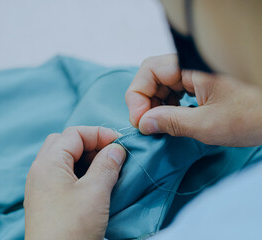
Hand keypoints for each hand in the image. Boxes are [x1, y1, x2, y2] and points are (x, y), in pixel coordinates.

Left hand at [24, 126, 125, 239]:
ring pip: (62, 158)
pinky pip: (61, 175)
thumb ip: (107, 165)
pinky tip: (92, 183)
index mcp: (48, 163)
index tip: (120, 144)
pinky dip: (78, 172)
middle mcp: (39, 170)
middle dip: (89, 143)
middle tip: (110, 154)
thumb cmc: (73, 227)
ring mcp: (40, 186)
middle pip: (64, 142)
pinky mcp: (44, 200)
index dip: (98, 134)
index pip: (73, 134)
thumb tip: (116, 149)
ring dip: (84, 158)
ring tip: (105, 168)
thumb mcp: (95, 192)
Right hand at [125, 54, 261, 146]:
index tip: (140, 122)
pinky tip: (173, 119)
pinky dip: (170, 105)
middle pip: (154, 76)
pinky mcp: (204, 83)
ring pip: (164, 84)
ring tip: (159, 126)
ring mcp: (198, 73)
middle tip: (147, 126)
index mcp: (192, 66)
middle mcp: (192, 65)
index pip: (149, 71)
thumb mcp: (208, 124)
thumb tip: (144, 123)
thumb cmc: (255, 116)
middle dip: (146, 102)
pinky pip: (178, 90)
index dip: (138, 96)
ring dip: (157, 105)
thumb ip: (171, 122)